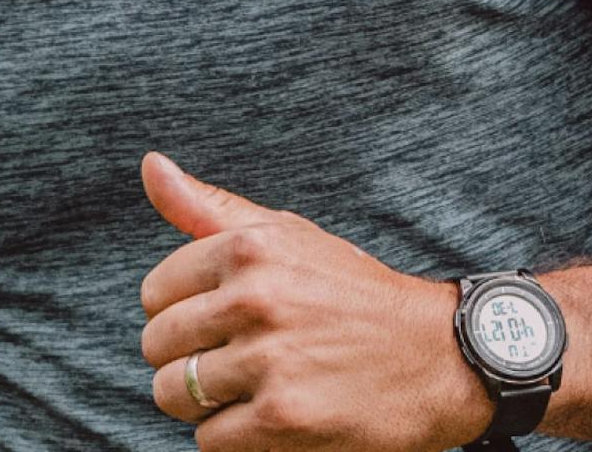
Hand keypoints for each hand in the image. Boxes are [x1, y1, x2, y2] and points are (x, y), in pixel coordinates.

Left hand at [138, 152, 491, 450]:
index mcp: (249, 250)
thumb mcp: (287, 237)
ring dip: (205, 402)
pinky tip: (271, 415)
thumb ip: (209, 209)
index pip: (155, 293)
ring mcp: (270, 360)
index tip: (218, 322)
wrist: (441, 357)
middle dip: (186, 359)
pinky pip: (208, 439)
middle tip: (236, 360)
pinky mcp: (283, 418)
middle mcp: (256, 299)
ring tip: (250, 388)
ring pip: (175, 394)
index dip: (180, 313)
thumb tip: (151, 166)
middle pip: (158, 345)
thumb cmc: (353, 294)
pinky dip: (231, 437)